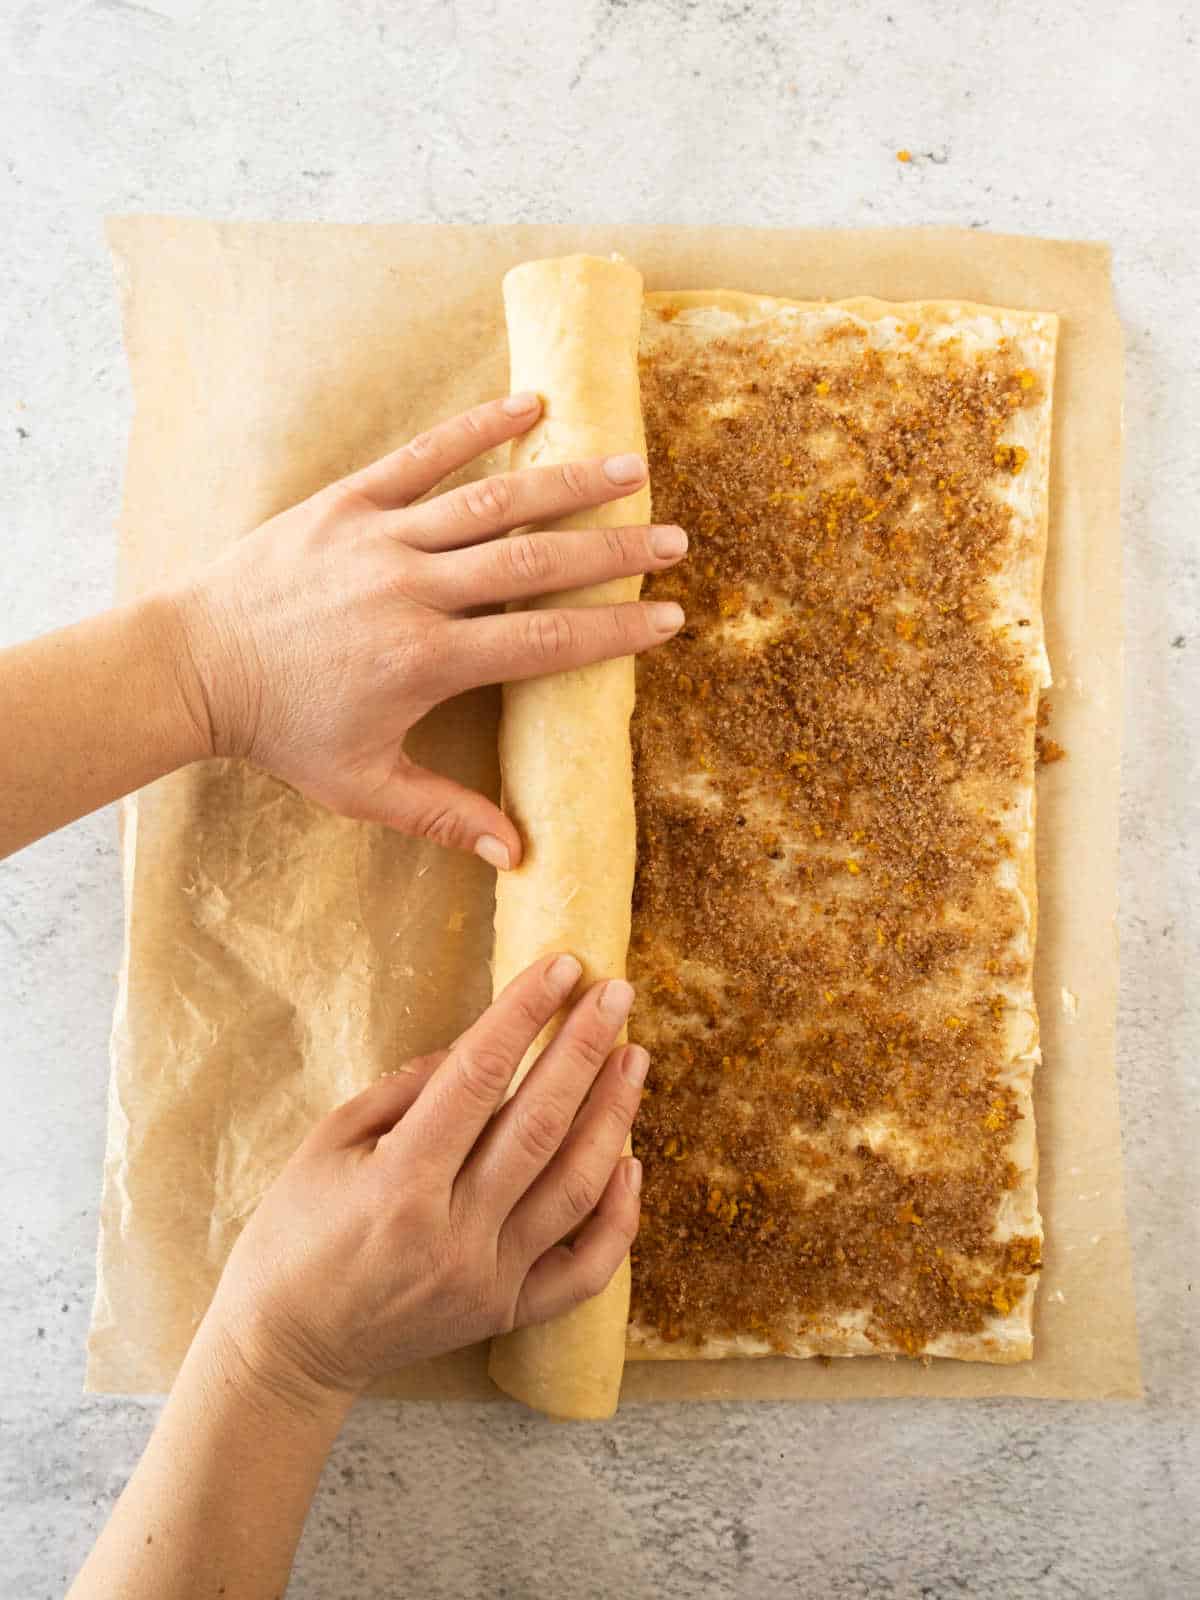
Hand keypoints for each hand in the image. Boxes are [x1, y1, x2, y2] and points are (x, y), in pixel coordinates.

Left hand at [171, 393, 685, 868]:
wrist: (191, 666)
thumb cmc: (280, 732)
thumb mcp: (362, 787)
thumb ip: (443, 817)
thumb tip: (520, 857)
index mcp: (424, 662)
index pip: (544, 643)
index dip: (613, 633)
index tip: (669, 620)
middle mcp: (412, 591)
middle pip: (534, 563)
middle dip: (613, 553)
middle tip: (675, 540)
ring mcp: (380, 538)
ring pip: (491, 502)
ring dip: (567, 482)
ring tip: (630, 467)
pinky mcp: (346, 502)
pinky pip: (422, 456)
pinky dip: (477, 428)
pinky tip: (531, 404)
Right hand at [205, 953, 645, 1402]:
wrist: (288, 1352)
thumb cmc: (292, 1238)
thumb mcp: (324, 1147)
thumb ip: (400, 1092)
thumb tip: (474, 1047)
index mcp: (398, 1184)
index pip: (477, 1078)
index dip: (522, 1015)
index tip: (560, 966)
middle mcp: (453, 1233)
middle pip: (541, 1124)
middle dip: (584, 1048)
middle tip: (616, 993)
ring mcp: (488, 1279)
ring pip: (576, 1188)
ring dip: (613, 1115)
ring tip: (632, 1057)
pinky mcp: (507, 1313)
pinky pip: (586, 1270)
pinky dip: (618, 1217)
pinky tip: (631, 1163)